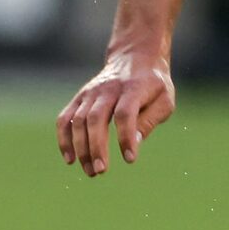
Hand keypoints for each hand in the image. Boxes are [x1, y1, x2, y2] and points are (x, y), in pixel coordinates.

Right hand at [56, 48, 176, 177]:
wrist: (134, 58)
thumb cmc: (153, 85)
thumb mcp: (164, 100)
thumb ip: (150, 121)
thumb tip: (134, 144)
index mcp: (133, 88)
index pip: (125, 114)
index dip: (125, 137)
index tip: (130, 159)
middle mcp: (108, 89)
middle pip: (96, 118)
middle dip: (96, 147)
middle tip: (101, 170)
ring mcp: (90, 92)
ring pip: (79, 120)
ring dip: (81, 148)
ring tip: (91, 172)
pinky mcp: (80, 97)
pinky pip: (65, 118)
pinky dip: (64, 139)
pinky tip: (70, 159)